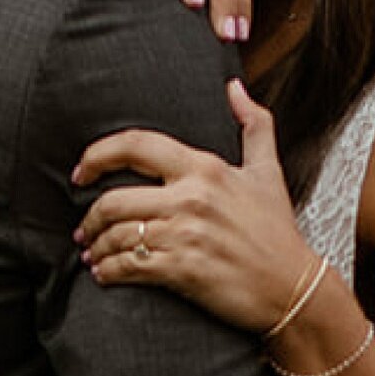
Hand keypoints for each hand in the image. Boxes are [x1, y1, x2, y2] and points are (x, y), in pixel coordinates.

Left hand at [73, 73, 312, 330]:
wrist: (293, 289)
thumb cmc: (278, 232)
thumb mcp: (268, 171)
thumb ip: (254, 123)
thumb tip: (234, 86)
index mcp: (205, 168)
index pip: (136, 145)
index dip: (98, 155)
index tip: (81, 171)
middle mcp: (192, 198)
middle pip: (114, 198)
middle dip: (89, 217)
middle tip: (83, 229)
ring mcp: (186, 235)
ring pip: (117, 234)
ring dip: (96, 246)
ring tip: (92, 253)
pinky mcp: (183, 271)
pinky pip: (128, 266)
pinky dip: (107, 271)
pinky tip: (104, 274)